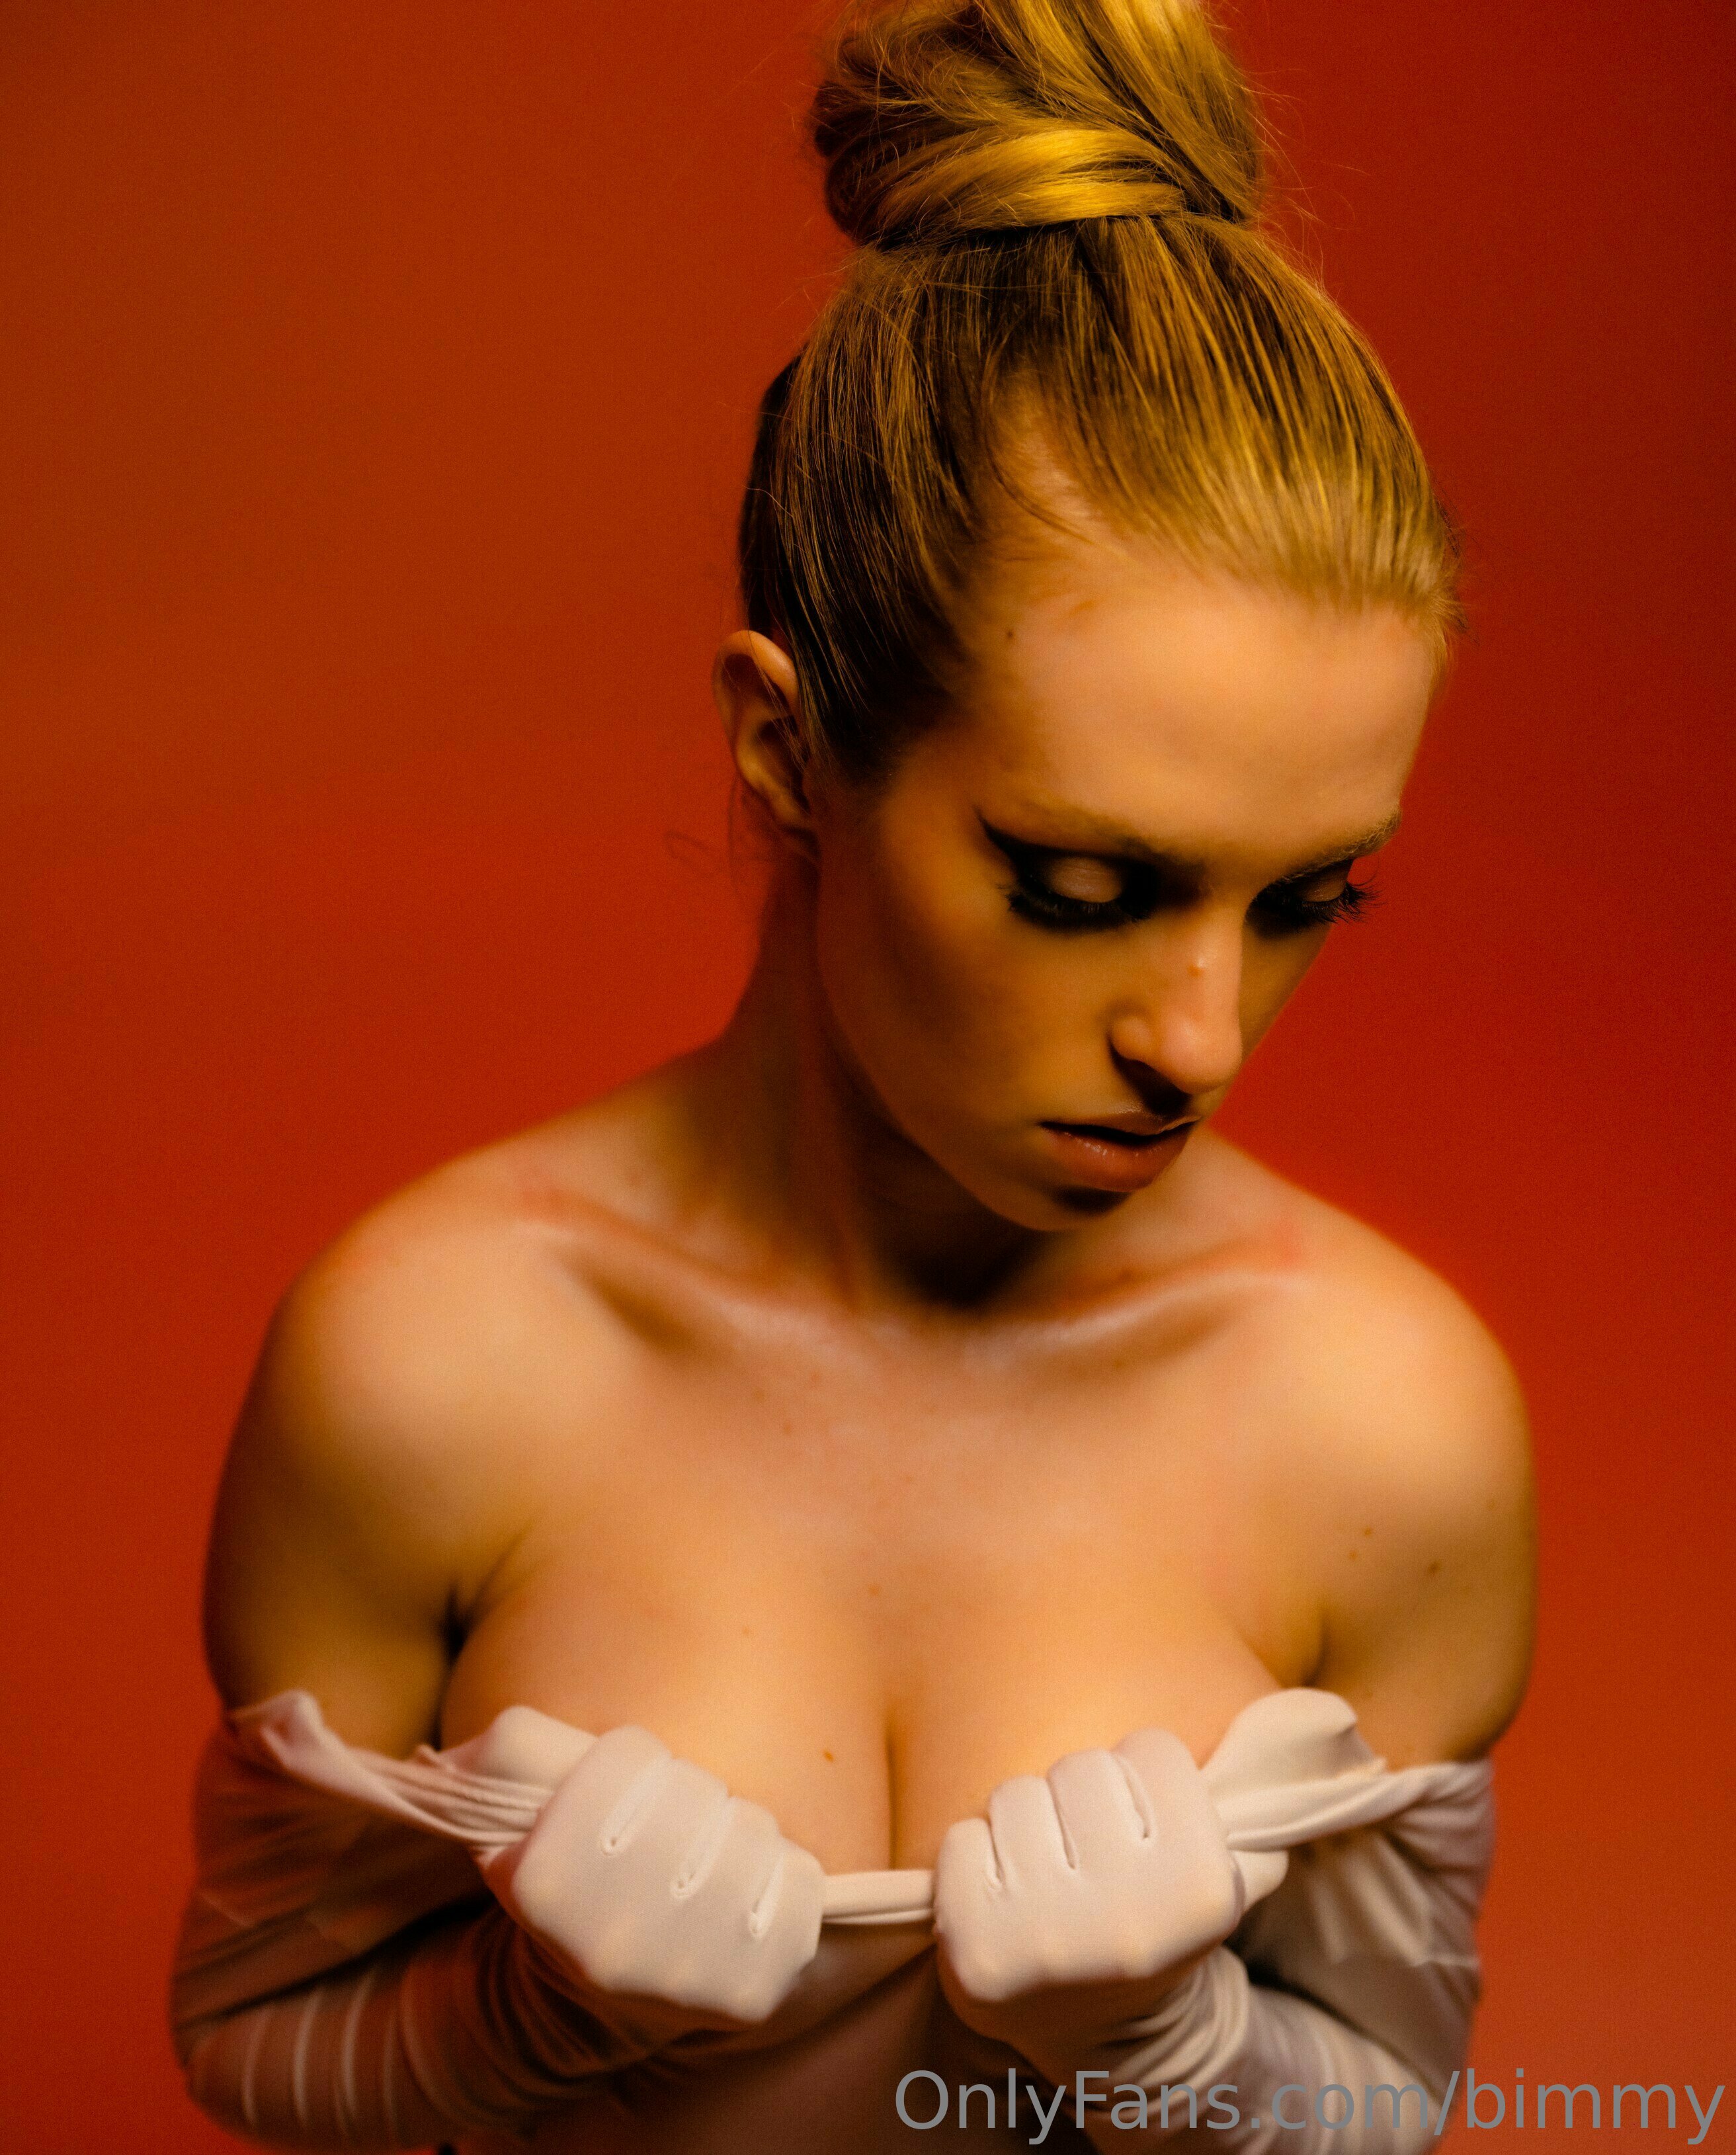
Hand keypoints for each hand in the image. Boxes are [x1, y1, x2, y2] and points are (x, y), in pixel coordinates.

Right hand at [481, 1724, 824, 2032]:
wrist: (599, 1999)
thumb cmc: (573, 1870)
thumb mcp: (513, 1808)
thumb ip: (512, 1750)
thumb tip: (500, 1748)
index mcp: (546, 1887)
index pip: (626, 1756)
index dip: (627, 1762)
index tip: (617, 1794)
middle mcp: (612, 1944)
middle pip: (695, 1789)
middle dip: (685, 1791)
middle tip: (666, 1825)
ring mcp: (685, 1979)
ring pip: (754, 1830)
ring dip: (737, 1828)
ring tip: (705, 1857)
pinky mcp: (752, 1994)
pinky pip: (804, 1883)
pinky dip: (786, 1872)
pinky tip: (746, 1894)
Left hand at [933, 1728, 1243, 2073]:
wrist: (1107, 2039)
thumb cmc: (1159, 1918)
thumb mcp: (1219, 1865)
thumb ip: (1249, 1787)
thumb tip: (1318, 1706)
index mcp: (1201, 1891)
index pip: (1153, 1749)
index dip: (1148, 1777)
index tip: (1148, 1822)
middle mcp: (1126, 1921)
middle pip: (1080, 1766)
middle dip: (1083, 1795)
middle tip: (1092, 1848)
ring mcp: (1044, 1941)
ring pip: (1015, 1793)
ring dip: (1028, 1823)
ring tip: (1051, 1872)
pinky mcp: (974, 1953)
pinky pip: (960, 1839)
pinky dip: (977, 1856)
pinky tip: (1007, 1897)